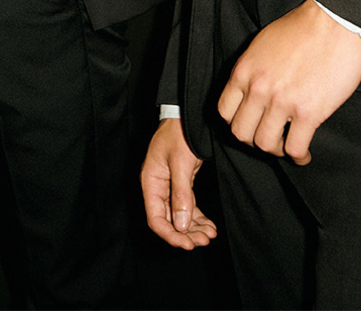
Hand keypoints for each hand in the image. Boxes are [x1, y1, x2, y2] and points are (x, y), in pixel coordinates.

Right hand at [141, 118, 216, 248]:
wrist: (187, 115)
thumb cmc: (180, 133)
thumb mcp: (181, 163)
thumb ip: (181, 194)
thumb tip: (182, 225)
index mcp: (150, 182)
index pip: (155, 218)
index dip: (171, 234)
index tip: (188, 244)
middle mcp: (157, 187)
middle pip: (167, 220)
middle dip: (186, 234)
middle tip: (204, 241)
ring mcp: (169, 186)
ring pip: (178, 216)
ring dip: (193, 228)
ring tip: (210, 235)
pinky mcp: (181, 183)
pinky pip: (186, 207)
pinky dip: (197, 218)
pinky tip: (209, 226)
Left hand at [216, 0, 360, 163]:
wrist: (334, 22)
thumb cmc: (302, 28)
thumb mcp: (262, 44)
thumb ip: (253, 70)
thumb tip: (253, 89)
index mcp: (244, 71)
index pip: (224, 111)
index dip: (237, 122)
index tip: (250, 125)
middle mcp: (258, 88)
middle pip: (241, 133)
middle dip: (254, 140)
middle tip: (270, 139)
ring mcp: (282, 102)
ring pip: (265, 144)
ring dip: (276, 150)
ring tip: (288, 146)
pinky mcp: (308, 112)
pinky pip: (295, 147)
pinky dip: (298, 156)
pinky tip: (304, 154)